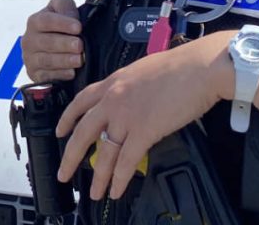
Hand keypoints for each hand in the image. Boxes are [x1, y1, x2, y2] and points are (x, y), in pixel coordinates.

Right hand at [21, 0, 82, 81]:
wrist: (53, 47)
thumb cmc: (59, 26)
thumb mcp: (62, 9)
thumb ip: (65, 5)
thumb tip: (72, 17)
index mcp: (34, 22)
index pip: (46, 21)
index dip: (62, 24)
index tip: (78, 27)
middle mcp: (29, 40)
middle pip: (46, 42)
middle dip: (64, 44)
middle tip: (79, 45)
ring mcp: (30, 58)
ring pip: (46, 60)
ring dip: (64, 60)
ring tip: (79, 60)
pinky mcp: (35, 74)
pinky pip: (46, 76)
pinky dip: (60, 74)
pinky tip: (72, 72)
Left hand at [54, 34, 228, 200]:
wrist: (198, 68)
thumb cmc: (178, 66)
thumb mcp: (140, 71)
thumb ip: (127, 86)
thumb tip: (127, 100)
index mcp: (112, 82)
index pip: (80, 102)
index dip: (67, 119)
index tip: (60, 132)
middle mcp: (113, 99)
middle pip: (83, 132)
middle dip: (71, 156)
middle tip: (64, 173)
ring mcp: (126, 116)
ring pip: (104, 152)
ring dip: (99, 176)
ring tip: (95, 192)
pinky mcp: (145, 130)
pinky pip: (127, 160)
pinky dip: (120, 179)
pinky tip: (116, 190)